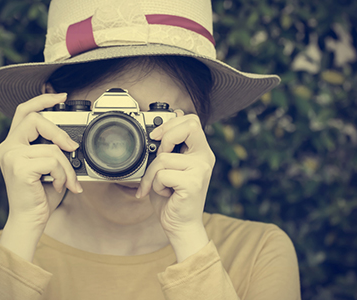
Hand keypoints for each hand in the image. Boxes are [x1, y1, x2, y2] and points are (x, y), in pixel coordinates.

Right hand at [0, 93, 81, 227]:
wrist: (30, 219)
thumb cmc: (41, 194)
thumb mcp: (48, 166)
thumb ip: (52, 148)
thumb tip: (71, 140)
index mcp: (13, 144)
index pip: (24, 111)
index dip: (42, 100)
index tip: (60, 97)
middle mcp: (7, 147)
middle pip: (36, 120)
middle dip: (59, 133)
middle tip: (72, 148)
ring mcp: (11, 157)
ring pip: (51, 147)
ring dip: (66, 167)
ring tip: (67, 181)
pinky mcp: (20, 167)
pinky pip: (53, 161)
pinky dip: (63, 175)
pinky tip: (58, 185)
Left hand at [136, 111, 214, 260]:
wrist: (180, 226)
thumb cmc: (172, 198)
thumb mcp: (168, 168)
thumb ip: (168, 148)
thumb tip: (162, 127)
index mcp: (200, 152)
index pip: (192, 121)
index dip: (172, 122)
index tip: (156, 135)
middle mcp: (205, 158)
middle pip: (189, 126)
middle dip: (165, 137)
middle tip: (158, 154)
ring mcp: (201, 170)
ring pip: (163, 158)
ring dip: (152, 174)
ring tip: (160, 186)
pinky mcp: (193, 183)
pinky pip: (162, 175)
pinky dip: (154, 186)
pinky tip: (165, 194)